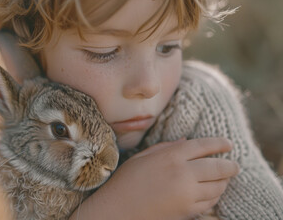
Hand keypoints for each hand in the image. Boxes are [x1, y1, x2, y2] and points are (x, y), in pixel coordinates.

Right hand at [69, 137, 238, 219]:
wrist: (118, 209)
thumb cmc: (127, 180)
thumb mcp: (143, 156)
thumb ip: (166, 147)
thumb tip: (187, 141)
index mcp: (170, 156)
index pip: (203, 146)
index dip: (219, 144)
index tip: (228, 144)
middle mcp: (182, 173)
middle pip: (217, 167)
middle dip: (230, 165)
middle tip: (235, 165)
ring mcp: (186, 194)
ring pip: (217, 187)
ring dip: (224, 181)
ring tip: (224, 178)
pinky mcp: (187, 211)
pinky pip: (210, 202)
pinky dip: (216, 196)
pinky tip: (214, 192)